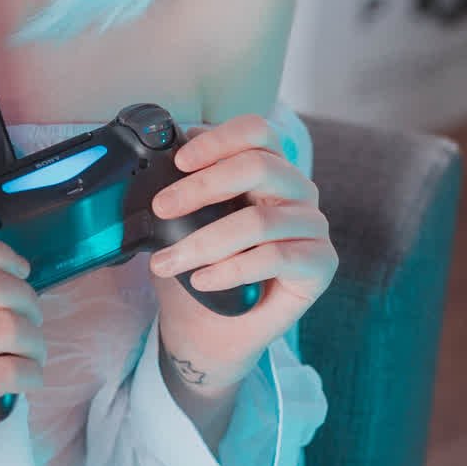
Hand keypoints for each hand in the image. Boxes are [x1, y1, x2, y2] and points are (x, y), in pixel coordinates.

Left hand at [147, 114, 337, 381]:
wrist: (211, 333)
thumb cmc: (200, 271)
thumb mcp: (182, 226)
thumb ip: (178, 194)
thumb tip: (146, 167)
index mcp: (269, 169)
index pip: (255, 132)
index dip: (218, 140)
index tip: (178, 160)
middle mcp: (297, 191)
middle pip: (259, 167)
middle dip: (202, 187)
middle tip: (161, 209)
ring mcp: (313, 226)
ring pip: (260, 220)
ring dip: (204, 242)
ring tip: (166, 263)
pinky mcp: (320, 264)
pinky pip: (274, 258)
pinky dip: (230, 270)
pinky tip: (201, 281)